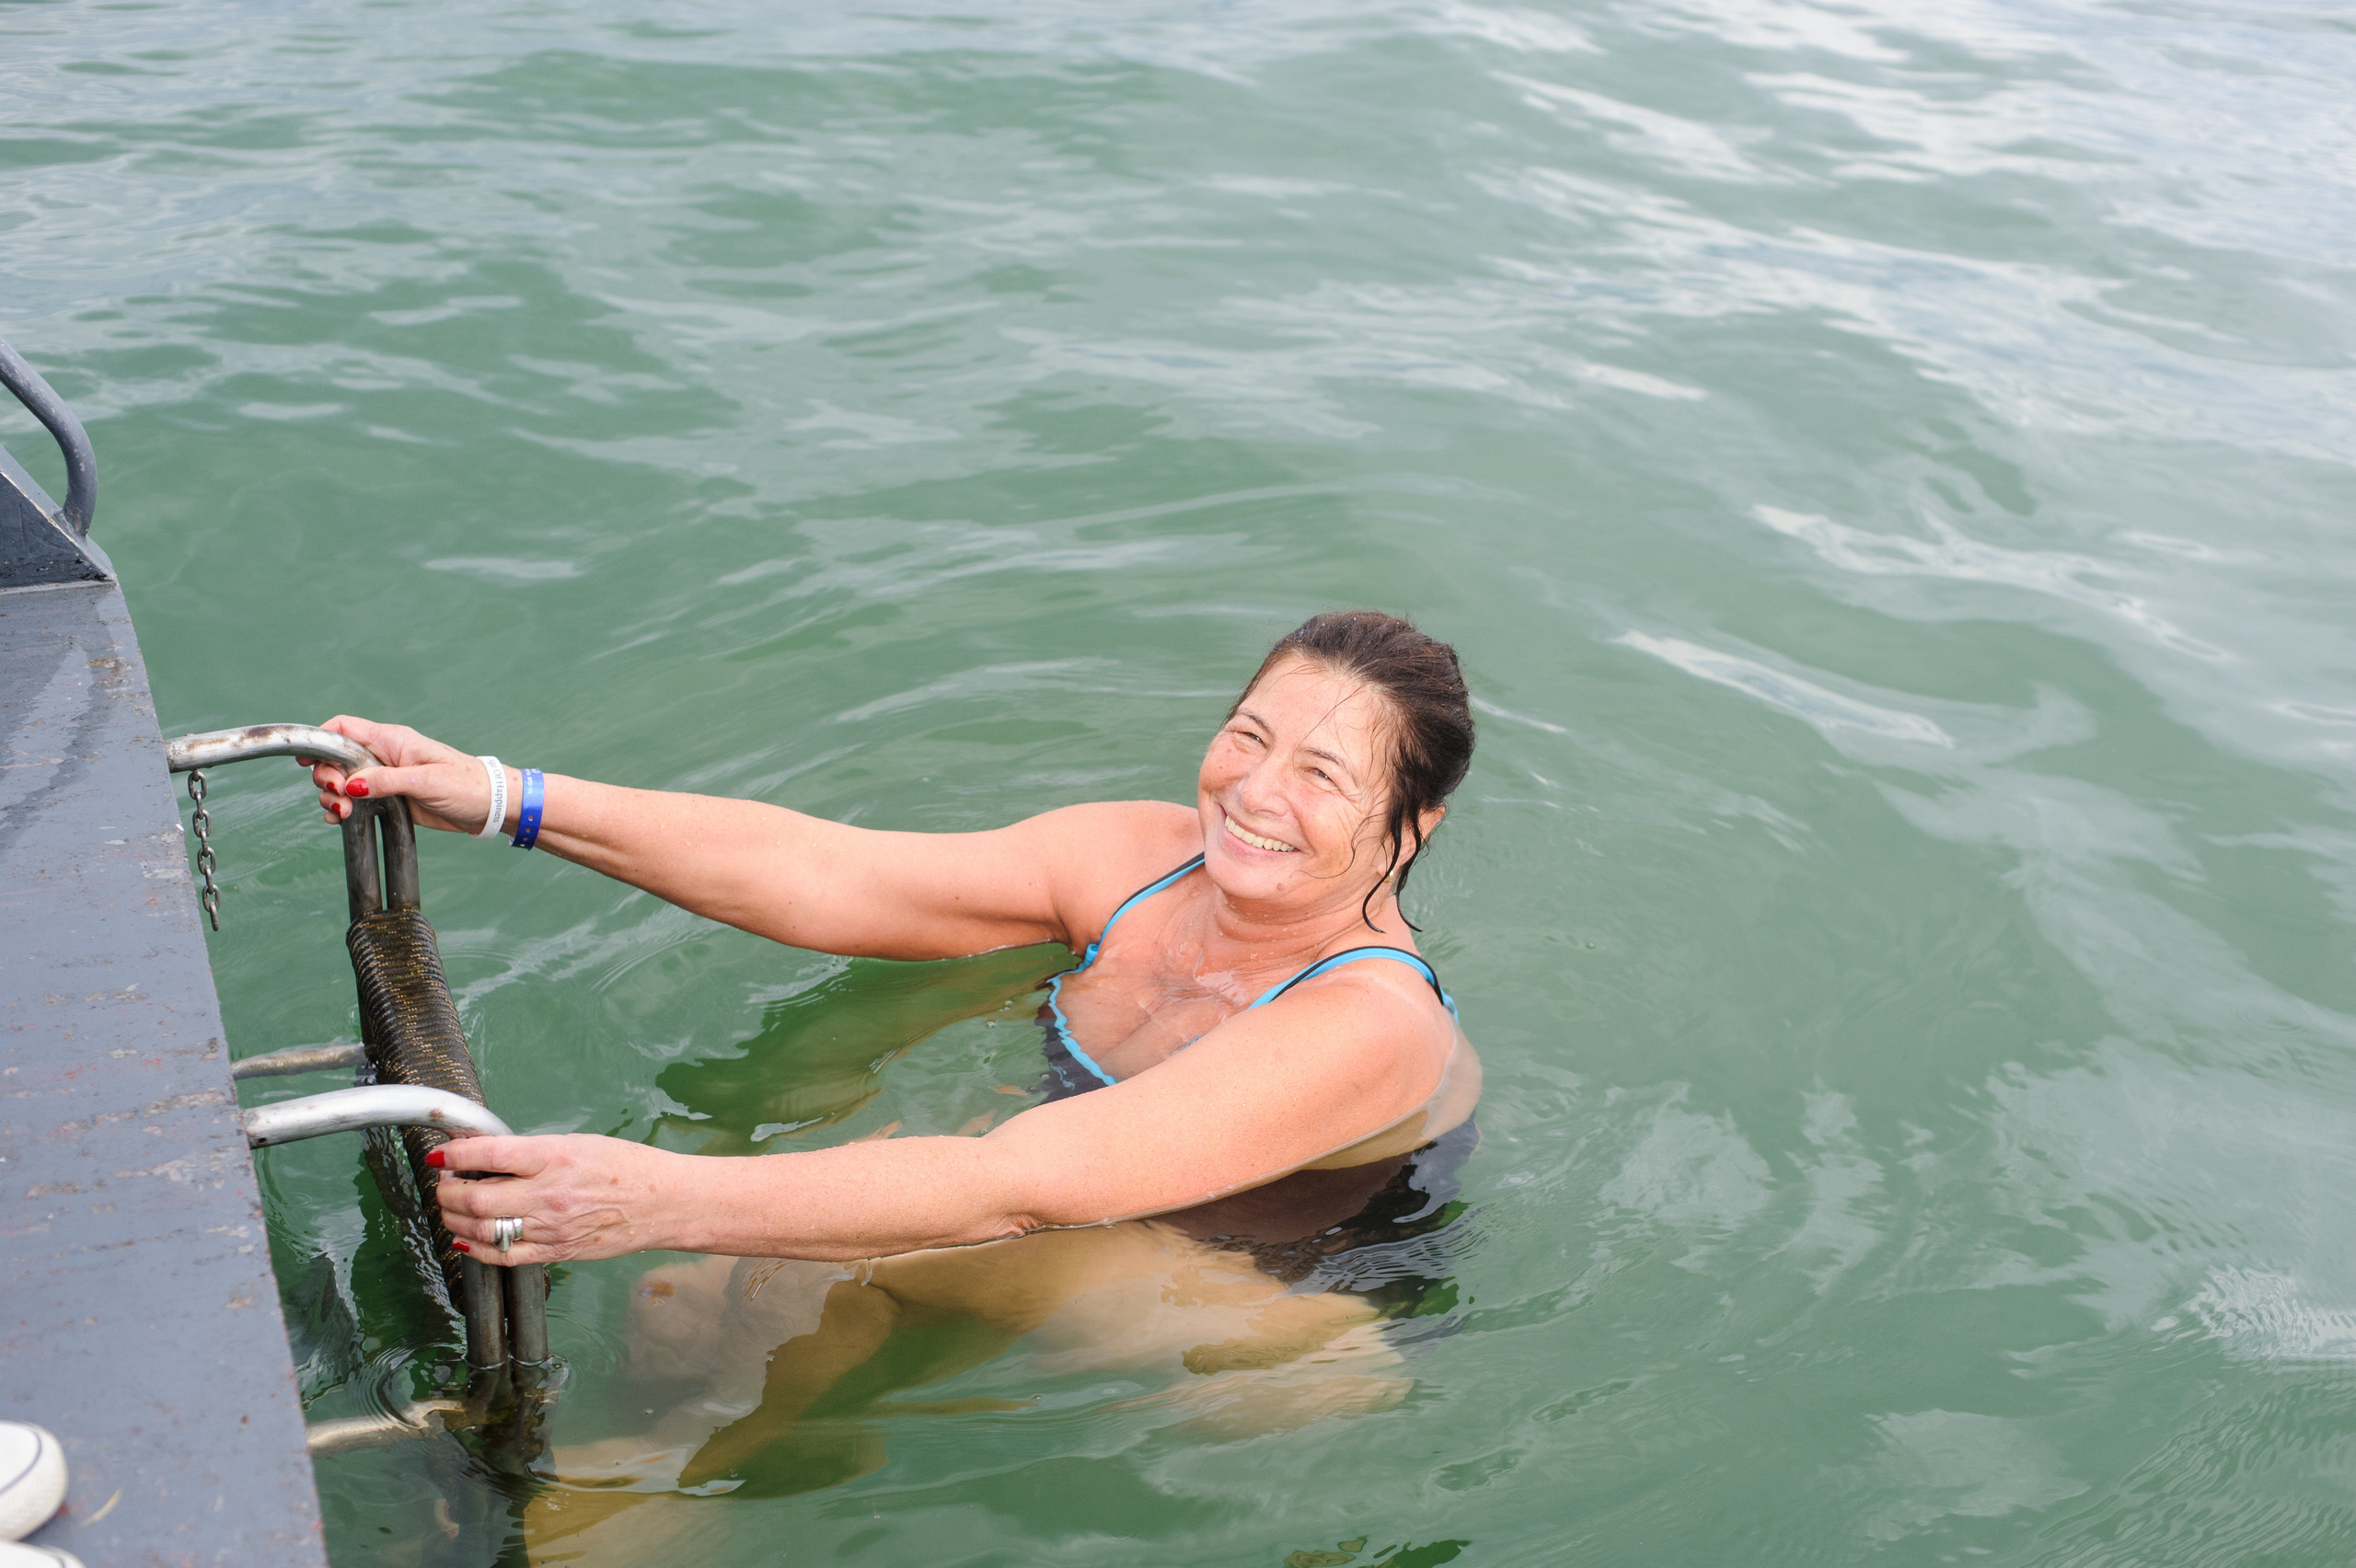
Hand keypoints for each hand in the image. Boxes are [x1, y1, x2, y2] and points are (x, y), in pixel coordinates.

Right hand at [299, 716, 503, 833]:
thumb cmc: (466, 784)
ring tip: (342, 812)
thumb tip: (350, 784)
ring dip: (333, 796)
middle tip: (338, 795)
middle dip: (326, 776)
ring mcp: (385, 777)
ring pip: (343, 781)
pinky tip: (340, 820)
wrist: (490, 805)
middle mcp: (384, 756)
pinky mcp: (389, 798)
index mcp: (392, 741)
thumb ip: (385, 781)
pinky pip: (356, 800)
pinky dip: (343, 809)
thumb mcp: (426, 781)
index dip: (320, 740)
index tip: (306, 760)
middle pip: (336, 758)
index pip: (344, 728)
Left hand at [431, 1133, 694, 1266]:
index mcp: (555, 1156)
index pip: (489, 1154)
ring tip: (451, 1205)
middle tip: (443, 1180)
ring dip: (454, 1218)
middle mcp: (549, 1194)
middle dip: (446, 1189)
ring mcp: (551, 1228)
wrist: (663, 1203)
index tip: (439, 1153)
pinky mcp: (555, 1252)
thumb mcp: (577, 1143)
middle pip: (475, 1197)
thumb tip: (485, 1157)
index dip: (454, 1153)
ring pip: (481, 1229)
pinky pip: (502, 1255)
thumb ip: (531, 1152)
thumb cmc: (626, 1167)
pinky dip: (473, 1248)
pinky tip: (464, 1238)